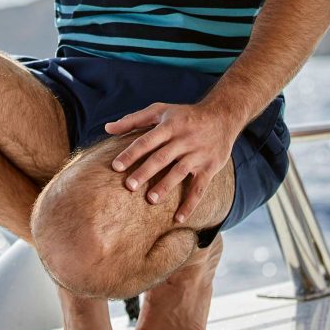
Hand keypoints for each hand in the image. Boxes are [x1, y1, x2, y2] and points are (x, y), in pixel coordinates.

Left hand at [104, 103, 235, 223]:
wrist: (222, 116)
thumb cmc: (184, 115)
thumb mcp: (160, 111)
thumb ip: (133, 120)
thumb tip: (107, 128)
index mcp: (169, 125)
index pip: (147, 140)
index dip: (131, 153)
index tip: (115, 166)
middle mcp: (183, 139)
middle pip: (162, 157)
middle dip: (145, 172)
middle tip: (129, 186)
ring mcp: (197, 154)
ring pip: (179, 172)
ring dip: (165, 187)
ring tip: (150, 200)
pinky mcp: (210, 167)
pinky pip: (199, 188)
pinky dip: (190, 204)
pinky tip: (178, 218)